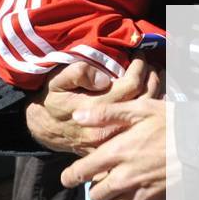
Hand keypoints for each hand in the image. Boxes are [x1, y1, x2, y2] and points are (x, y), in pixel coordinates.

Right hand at [25, 57, 157, 155]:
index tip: (138, 55)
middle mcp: (108, 126)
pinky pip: (139, 127)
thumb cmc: (52, 100)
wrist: (42, 127)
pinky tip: (153, 96)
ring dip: (156, 91)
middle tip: (152, 64)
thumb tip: (103, 79)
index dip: (139, 67)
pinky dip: (150, 109)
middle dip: (152, 77)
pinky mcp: (114, 145)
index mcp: (97, 108)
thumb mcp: (57, 81)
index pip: (131, 85)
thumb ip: (78, 74)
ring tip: (156, 76)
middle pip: (144, 100)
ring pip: (145, 114)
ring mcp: (113, 139)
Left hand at [60, 96, 167, 199]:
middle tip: (103, 176)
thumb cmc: (175, 123)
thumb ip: (107, 114)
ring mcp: (141, 194)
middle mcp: (125, 178)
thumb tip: (77, 118)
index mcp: (118, 153)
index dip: (70, 176)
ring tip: (121, 186)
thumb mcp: (142, 109)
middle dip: (95, 187)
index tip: (68, 177)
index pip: (81, 172)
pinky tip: (140, 192)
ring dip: (112, 199)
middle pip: (95, 195)